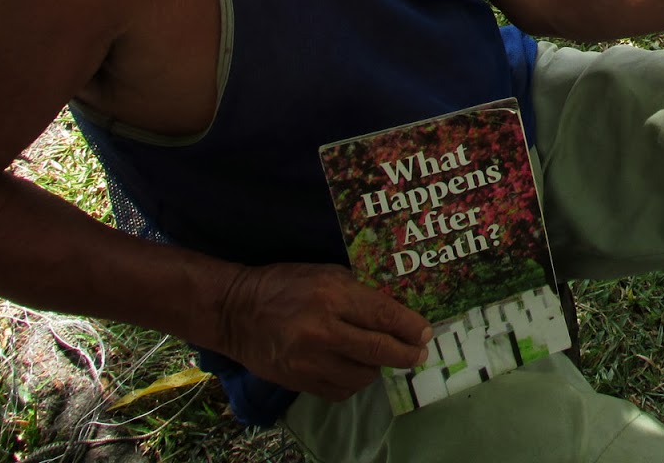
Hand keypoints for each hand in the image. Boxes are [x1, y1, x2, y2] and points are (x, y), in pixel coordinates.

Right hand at [216, 262, 431, 400]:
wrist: (237, 311)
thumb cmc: (286, 284)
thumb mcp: (326, 274)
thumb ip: (359, 294)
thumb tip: (395, 313)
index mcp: (331, 295)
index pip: (383, 315)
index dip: (410, 327)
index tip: (426, 333)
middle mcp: (322, 330)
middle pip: (378, 350)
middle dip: (406, 354)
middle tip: (419, 354)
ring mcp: (308, 360)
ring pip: (362, 375)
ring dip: (378, 368)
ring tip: (381, 358)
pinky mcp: (298, 381)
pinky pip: (340, 390)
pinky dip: (354, 381)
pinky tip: (356, 368)